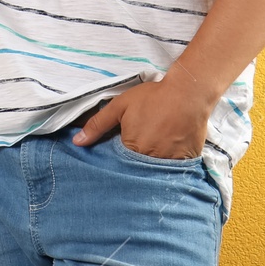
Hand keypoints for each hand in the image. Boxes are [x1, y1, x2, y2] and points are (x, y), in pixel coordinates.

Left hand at [70, 70, 216, 158]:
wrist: (188, 94)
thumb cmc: (152, 98)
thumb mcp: (120, 106)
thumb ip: (98, 125)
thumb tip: (77, 142)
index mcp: (131, 149)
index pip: (119, 163)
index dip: (120, 157)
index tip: (124, 146)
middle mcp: (149, 160)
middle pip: (137, 169)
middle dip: (135, 162)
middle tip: (142, 143)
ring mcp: (169, 163)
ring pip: (155, 171)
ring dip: (152, 163)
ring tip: (156, 147)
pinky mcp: (185, 162)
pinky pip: (174, 170)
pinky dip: (170, 163)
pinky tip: (170, 149)